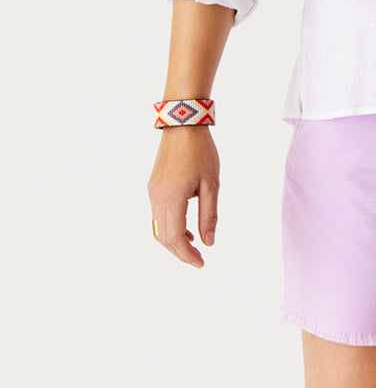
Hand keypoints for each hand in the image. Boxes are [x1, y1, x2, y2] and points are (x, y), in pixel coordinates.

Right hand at [147, 126, 219, 266]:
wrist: (183, 125)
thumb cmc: (200, 152)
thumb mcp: (211, 184)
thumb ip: (209, 215)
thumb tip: (208, 242)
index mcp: (172, 199)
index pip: (176, 238)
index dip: (187, 255)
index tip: (201, 263)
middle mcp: (157, 198)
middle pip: (164, 238)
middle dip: (180, 252)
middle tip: (198, 260)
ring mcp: (153, 192)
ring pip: (158, 228)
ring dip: (173, 241)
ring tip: (193, 245)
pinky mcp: (153, 186)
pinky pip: (158, 215)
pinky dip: (169, 227)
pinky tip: (186, 227)